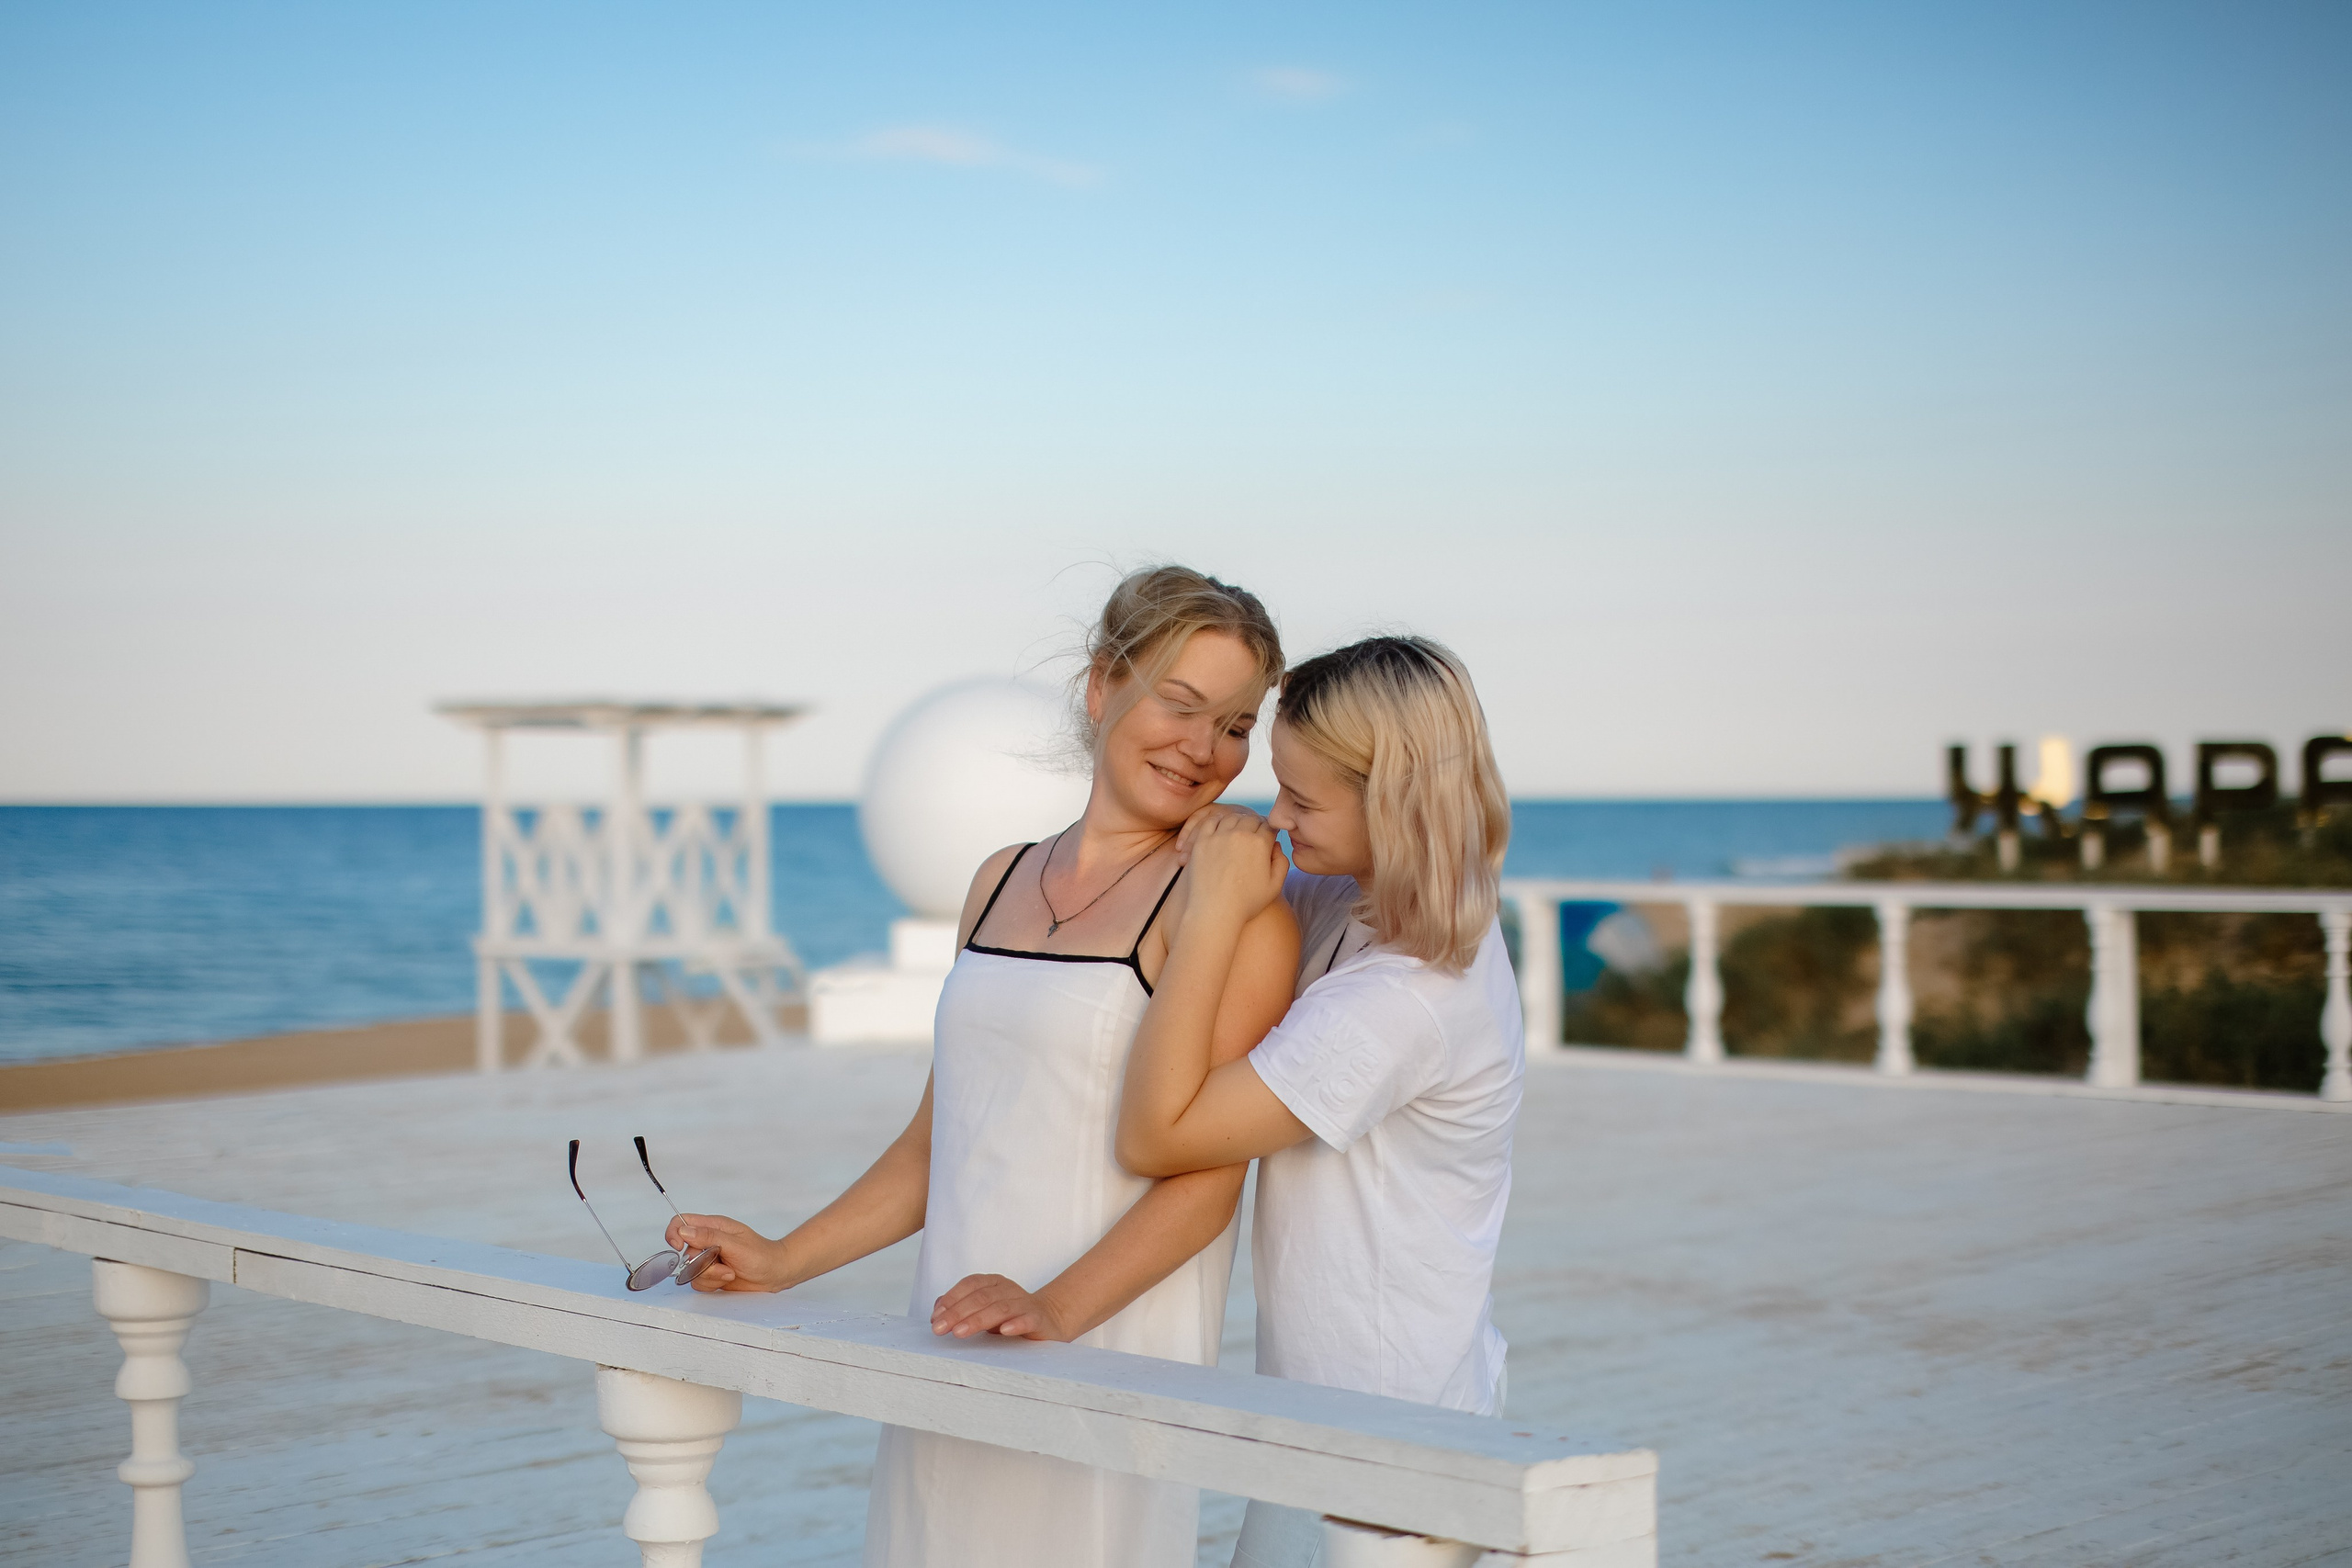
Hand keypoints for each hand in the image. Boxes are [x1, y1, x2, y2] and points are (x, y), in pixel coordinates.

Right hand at [666, 1212, 790, 1292]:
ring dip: (710, 1275)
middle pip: (686, 1252)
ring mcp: (709, 1259)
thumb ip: (709, 1237)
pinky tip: (728, 1278)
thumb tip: (683, 1231)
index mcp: (714, 1226)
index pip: (682, 1223)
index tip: (678, 1247)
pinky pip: (698, 1282)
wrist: (775, 1273)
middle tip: (721, 1262)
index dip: (675, 1233)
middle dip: (701, 1262)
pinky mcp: (712, 1275)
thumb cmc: (761, 1255)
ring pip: (691, 1270)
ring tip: (730, 1272)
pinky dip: (712, 1283)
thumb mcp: (735, 1244)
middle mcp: (709, 1241)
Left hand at [929, 1273, 1076, 1340]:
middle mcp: (1008, 1289)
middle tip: (940, 1329)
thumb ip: (961, 1307)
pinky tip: (1004, 1331)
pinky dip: (1016, 1323)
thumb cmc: (1011, 1316)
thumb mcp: (984, 1310)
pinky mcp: (1038, 1318)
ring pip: (1000, 1308)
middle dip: (957, 1313)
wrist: (1049, 1320)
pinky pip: (1027, 1318)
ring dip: (978, 1320)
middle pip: (981, 1297)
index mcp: (993, 1283)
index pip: (969, 1285)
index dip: (951, 1299)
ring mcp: (1024, 1302)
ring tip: (960, 1332)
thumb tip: (937, 1310)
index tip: (935, 1318)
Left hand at [1180, 811, 1288, 929]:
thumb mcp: (1275, 886)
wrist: (1214, 912)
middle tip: (1254, 834)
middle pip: (1251, 819)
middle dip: (1256, 825)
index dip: (1270, 832)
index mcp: (1260, 843)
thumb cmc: (1246, 903)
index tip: (1268, 838)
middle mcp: (1240, 834)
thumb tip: (1276, 845)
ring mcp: (1218, 836)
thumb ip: (1282, 862)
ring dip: (1238, 822)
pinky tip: (1221, 831)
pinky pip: (1210, 822)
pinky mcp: (1201, 841)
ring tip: (1238, 832)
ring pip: (1232, 818)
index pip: (1269, 826)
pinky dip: (1218, 823)